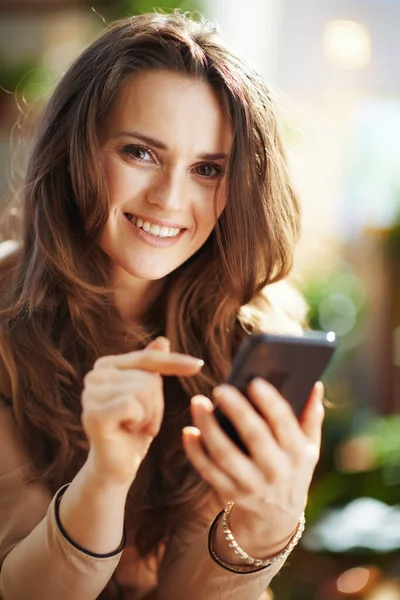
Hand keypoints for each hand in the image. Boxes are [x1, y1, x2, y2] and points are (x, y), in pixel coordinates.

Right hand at [82, 337, 203, 487]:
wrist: (117, 468)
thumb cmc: (135, 431)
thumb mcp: (149, 397)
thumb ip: (151, 368)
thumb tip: (162, 340)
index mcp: (106, 366)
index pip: (147, 359)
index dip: (173, 363)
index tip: (199, 365)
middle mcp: (94, 375)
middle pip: (148, 376)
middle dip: (156, 403)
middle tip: (143, 422)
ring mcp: (89, 394)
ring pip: (143, 390)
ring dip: (149, 414)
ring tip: (135, 427)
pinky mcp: (92, 414)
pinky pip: (132, 404)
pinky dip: (140, 420)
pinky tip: (128, 430)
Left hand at [182, 379, 323, 555]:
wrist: (278, 516)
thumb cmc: (293, 467)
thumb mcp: (310, 446)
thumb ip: (311, 415)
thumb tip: (314, 383)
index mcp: (298, 453)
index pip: (284, 423)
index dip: (270, 402)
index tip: (254, 382)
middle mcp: (276, 470)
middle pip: (254, 437)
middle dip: (237, 411)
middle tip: (220, 388)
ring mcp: (251, 484)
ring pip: (225, 455)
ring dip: (209, 428)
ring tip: (198, 402)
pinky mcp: (230, 492)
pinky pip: (208, 471)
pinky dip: (195, 452)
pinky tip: (188, 431)